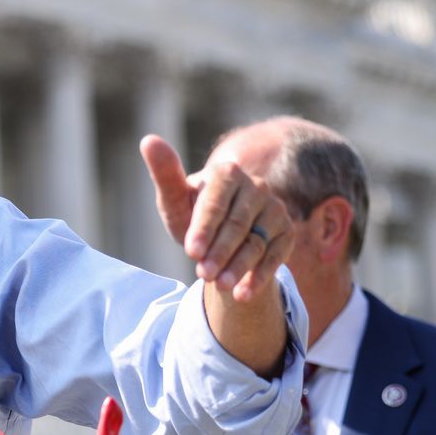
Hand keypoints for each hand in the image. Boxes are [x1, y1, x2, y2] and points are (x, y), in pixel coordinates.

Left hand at [142, 135, 294, 375]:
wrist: (221, 238)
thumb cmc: (192, 216)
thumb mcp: (175, 201)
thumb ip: (165, 175)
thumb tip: (148, 140)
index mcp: (227, 172)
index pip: (216, 202)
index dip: (204, 228)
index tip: (190, 251)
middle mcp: (256, 186)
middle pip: (238, 224)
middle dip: (220, 251)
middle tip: (202, 274)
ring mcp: (275, 208)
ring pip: (257, 242)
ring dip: (238, 266)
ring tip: (219, 286)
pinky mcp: (287, 231)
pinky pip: (276, 255)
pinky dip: (259, 276)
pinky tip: (242, 294)